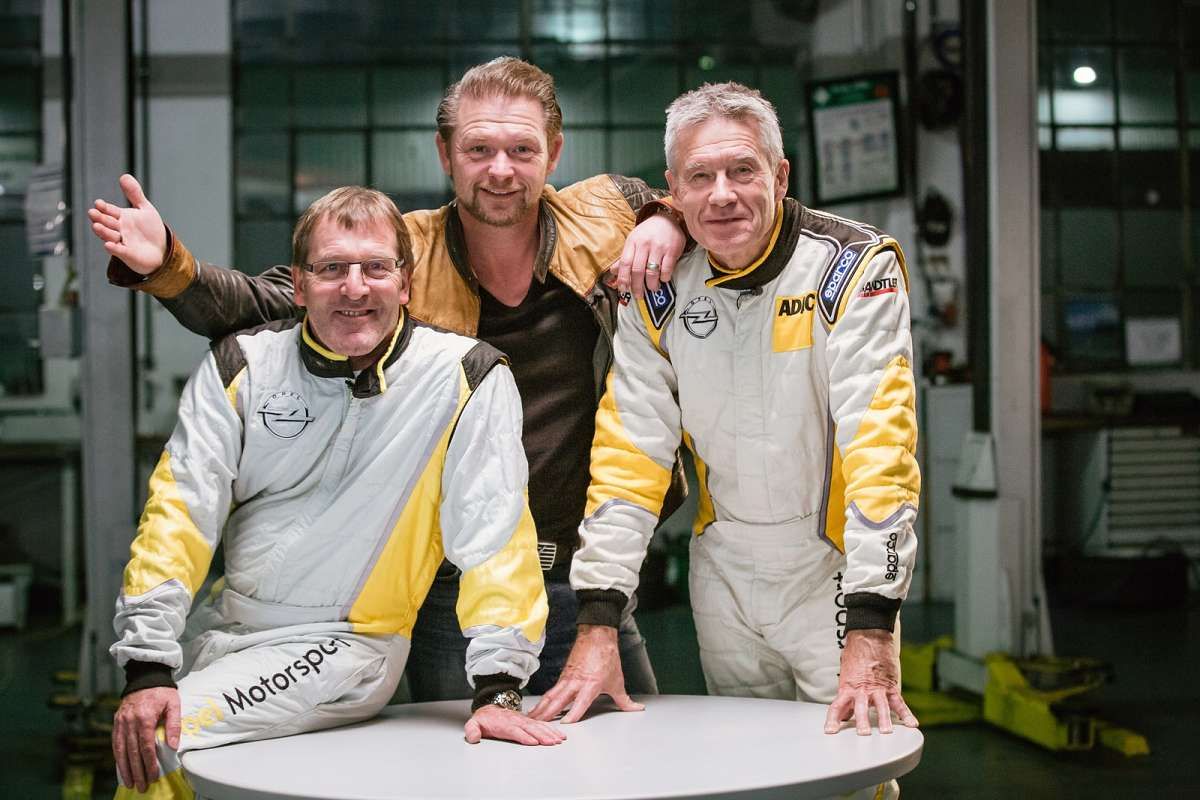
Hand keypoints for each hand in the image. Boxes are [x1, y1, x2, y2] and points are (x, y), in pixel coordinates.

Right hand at [86, 173, 167, 274]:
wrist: (161, 250)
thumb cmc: (150, 229)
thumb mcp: (144, 209)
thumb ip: (134, 194)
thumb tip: (124, 175)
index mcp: (121, 217)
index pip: (109, 211)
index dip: (104, 207)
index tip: (98, 203)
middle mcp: (118, 230)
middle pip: (107, 223)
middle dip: (100, 218)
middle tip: (93, 213)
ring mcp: (122, 242)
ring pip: (110, 236)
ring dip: (103, 232)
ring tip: (96, 226)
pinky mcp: (128, 255)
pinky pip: (119, 251)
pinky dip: (114, 248)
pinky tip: (109, 245)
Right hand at [112, 686, 179, 791]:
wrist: (145, 677)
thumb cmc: (161, 691)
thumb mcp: (173, 703)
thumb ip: (173, 724)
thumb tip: (173, 745)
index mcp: (145, 717)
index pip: (146, 746)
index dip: (149, 762)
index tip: (152, 775)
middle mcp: (130, 721)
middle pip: (132, 751)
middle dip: (137, 771)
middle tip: (141, 786)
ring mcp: (121, 722)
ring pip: (121, 750)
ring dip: (125, 768)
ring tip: (129, 782)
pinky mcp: (116, 723)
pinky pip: (115, 743)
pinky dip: (118, 757)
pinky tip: (121, 768)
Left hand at [463, 704, 565, 745]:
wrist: (491, 707)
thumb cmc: (485, 719)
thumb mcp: (474, 723)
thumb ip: (472, 730)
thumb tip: (473, 737)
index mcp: (503, 724)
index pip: (514, 730)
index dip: (524, 736)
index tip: (533, 742)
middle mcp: (516, 721)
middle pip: (530, 729)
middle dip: (542, 736)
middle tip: (551, 742)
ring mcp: (524, 721)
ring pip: (538, 726)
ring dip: (549, 733)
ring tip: (558, 740)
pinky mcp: (529, 722)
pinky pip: (542, 724)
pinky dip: (551, 729)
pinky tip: (559, 734)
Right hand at [528, 624, 643, 722]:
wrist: (597, 636)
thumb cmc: (606, 657)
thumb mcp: (617, 682)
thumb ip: (625, 700)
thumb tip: (636, 708)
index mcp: (590, 685)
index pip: (580, 703)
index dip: (572, 714)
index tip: (565, 725)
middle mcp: (576, 683)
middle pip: (558, 701)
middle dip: (547, 714)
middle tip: (538, 726)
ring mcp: (567, 679)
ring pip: (551, 696)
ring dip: (540, 708)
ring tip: (531, 720)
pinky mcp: (563, 676)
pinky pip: (551, 691)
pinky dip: (543, 700)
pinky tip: (537, 708)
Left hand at [607, 210, 685, 298]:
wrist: (668, 219)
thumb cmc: (648, 232)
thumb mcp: (634, 241)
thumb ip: (624, 257)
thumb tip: (614, 271)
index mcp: (633, 242)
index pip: (625, 263)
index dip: (623, 279)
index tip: (623, 289)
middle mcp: (645, 244)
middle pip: (637, 270)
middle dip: (637, 286)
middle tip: (638, 295)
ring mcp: (659, 247)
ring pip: (652, 272)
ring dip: (651, 284)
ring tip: (652, 288)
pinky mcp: (672, 250)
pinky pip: (666, 269)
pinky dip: (664, 277)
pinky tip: (663, 279)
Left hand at [823, 629, 917, 735]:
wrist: (869, 636)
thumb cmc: (855, 653)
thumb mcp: (845, 674)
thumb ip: (846, 694)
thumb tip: (844, 713)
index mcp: (847, 687)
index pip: (837, 706)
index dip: (833, 720)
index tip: (830, 731)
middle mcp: (862, 689)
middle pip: (861, 708)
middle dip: (862, 722)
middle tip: (863, 733)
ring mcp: (877, 688)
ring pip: (881, 706)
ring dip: (884, 720)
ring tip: (886, 732)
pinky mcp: (891, 685)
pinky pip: (899, 702)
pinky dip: (906, 714)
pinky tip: (911, 724)